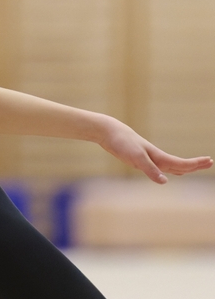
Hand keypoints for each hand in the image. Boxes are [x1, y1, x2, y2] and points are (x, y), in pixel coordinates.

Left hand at [97, 117, 212, 183]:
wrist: (109, 132)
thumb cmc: (122, 143)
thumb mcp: (135, 157)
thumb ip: (150, 170)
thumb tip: (165, 181)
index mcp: (157, 157)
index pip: (181, 163)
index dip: (195, 164)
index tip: (210, 160)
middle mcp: (155, 157)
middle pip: (179, 164)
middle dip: (194, 165)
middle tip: (209, 162)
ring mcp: (147, 158)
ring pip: (169, 165)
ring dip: (182, 167)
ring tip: (193, 167)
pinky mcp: (139, 158)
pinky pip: (157, 166)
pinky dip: (166, 169)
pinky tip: (164, 172)